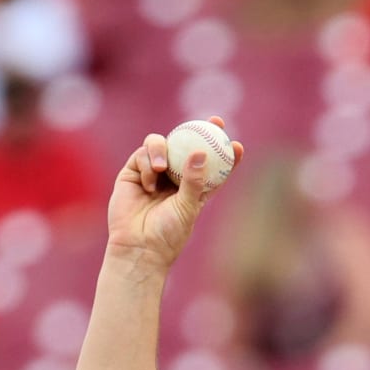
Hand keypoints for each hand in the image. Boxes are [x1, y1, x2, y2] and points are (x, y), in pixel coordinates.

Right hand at [105, 115, 244, 270]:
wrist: (138, 247)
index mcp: (194, 188)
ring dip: (162, 149)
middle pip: (187, 146)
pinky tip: (148, 184)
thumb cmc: (168, 234)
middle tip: (213, 121)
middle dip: (201, 130)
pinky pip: (142, 154)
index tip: (236, 144)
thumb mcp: (187, 207)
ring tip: (162, 168)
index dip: (224, 153)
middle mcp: (174, 177)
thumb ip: (194, 181)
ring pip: (161, 144)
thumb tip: (201, 153)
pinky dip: (147, 164)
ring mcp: (153, 173)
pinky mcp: (133, 173)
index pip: (212, 166)